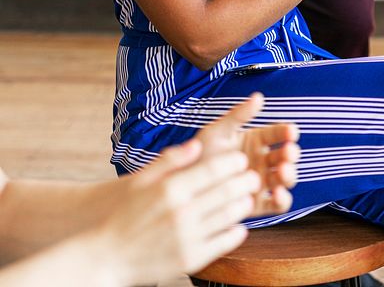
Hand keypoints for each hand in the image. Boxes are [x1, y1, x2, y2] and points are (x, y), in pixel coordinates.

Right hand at [95, 131, 259, 284]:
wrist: (107, 256)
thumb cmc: (125, 214)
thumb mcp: (140, 180)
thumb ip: (170, 160)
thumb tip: (197, 145)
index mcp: (170, 189)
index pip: (213, 169)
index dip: (233, 162)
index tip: (241, 158)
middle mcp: (181, 213)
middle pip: (227, 191)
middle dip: (246, 180)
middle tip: (254, 175)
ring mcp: (187, 238)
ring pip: (230, 216)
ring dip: (244, 203)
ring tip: (247, 197)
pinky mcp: (191, 260)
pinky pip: (224, 242)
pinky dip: (237, 231)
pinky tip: (238, 224)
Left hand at [196, 92, 299, 216]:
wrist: (183, 186)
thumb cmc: (198, 154)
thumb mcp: (217, 131)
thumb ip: (238, 115)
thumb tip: (259, 96)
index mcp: (254, 140)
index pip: (277, 134)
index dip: (286, 132)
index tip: (291, 131)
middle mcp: (261, 161)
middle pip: (284, 157)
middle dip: (290, 154)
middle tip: (288, 152)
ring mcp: (260, 183)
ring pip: (284, 179)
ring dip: (289, 175)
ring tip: (283, 172)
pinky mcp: (256, 204)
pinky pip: (276, 205)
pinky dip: (282, 200)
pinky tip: (277, 195)